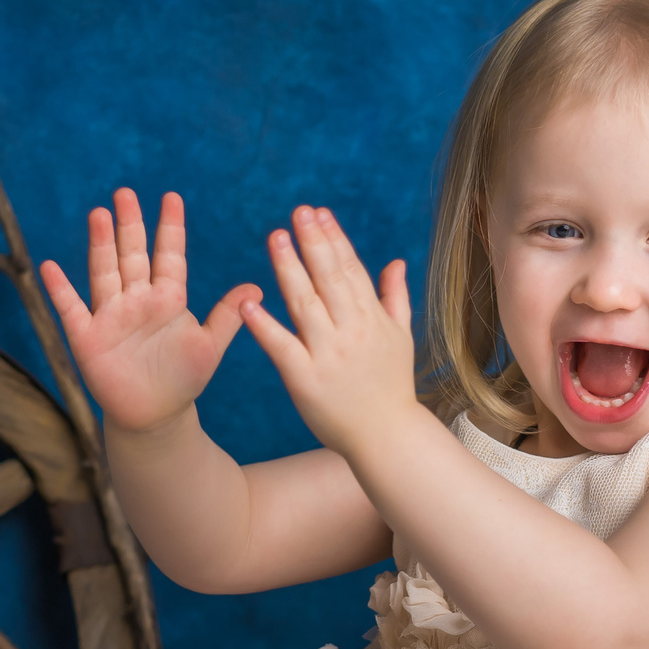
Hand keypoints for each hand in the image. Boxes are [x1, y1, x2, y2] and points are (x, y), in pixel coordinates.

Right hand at [42, 190, 256, 434]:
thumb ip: (228, 316)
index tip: (172, 197)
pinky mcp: (87, 338)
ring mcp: (111, 316)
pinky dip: (60, 290)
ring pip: (105, 273)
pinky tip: (50, 267)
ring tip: (99, 215)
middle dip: (130, 225)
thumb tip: (258, 286)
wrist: (155, 416)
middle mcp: (137, 300)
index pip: (169, 255)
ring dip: (101, 245)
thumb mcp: (209, 346)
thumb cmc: (183, 379)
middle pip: (133, 255)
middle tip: (126, 193)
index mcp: (168, 298)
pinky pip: (71, 309)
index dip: (170, 228)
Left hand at [245, 206, 420, 459]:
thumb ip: (395, 297)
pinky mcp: (305, 379)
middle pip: (329, 278)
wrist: (386, 436)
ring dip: (289, 269)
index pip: (350, 269)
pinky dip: (264, 325)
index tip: (319, 213)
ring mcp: (328, 354)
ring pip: (305, 303)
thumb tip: (395, 262)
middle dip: (313, 243)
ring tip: (275, 238)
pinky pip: (282, 347)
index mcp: (371, 318)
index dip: (334, 239)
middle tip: (298, 212)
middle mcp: (351, 331)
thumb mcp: (401, 338)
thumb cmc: (391, 387)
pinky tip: (248, 303)